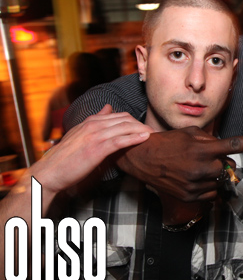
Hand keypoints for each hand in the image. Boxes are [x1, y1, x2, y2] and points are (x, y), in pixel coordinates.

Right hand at [30, 104, 151, 194]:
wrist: (49, 172)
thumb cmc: (66, 157)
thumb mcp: (80, 134)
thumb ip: (95, 121)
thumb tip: (108, 108)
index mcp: (90, 121)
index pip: (119, 115)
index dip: (135, 120)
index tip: (146, 127)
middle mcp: (93, 125)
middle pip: (125, 119)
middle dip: (142, 124)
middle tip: (156, 132)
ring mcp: (95, 136)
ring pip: (125, 127)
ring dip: (142, 130)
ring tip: (155, 135)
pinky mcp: (96, 149)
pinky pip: (120, 140)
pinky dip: (134, 138)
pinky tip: (145, 138)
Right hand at [116, 127, 242, 201]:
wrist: (143, 158)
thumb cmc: (168, 142)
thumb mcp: (190, 133)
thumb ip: (211, 140)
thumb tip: (225, 150)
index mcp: (203, 148)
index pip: (234, 145)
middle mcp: (201, 166)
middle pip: (227, 167)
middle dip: (221, 162)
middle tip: (205, 158)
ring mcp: (196, 183)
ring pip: (220, 180)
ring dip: (213, 175)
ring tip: (194, 168)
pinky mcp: (191, 195)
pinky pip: (212, 193)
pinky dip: (207, 187)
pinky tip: (192, 179)